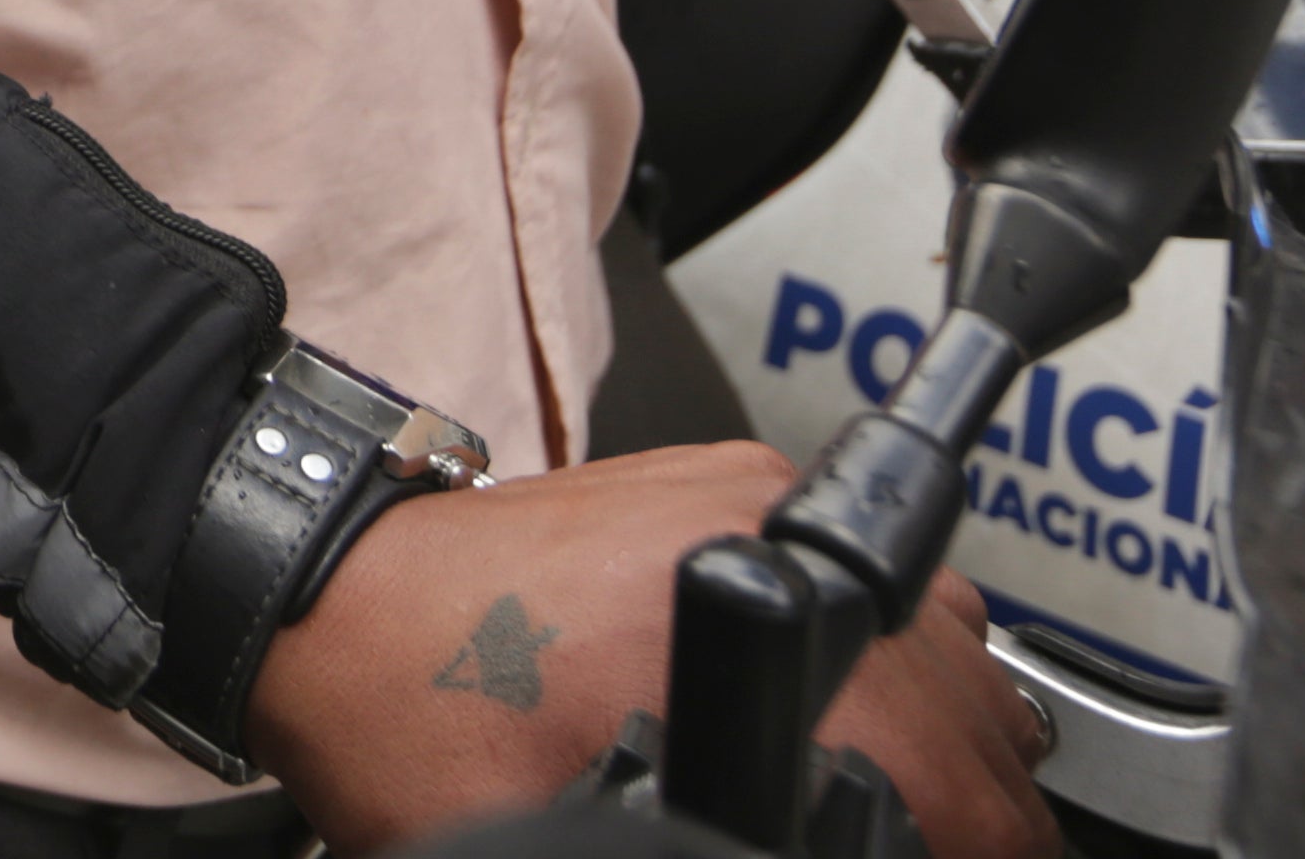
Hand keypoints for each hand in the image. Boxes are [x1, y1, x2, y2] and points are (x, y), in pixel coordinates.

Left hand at [252, 445, 1051, 858]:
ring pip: (940, 630)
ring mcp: (742, 492)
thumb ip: (683, 836)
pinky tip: (883, 721)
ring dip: (960, 732)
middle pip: (964, 695)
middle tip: (970, 852)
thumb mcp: (546, 834)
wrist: (321, 589)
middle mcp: (752, 529)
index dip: (983, 845)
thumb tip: (786, 836)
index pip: (943, 763)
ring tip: (945, 814)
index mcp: (717, 623)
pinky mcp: (720, 483)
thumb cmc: (399, 708)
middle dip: (982, 803)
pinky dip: (902, 656)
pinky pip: (872, 573)